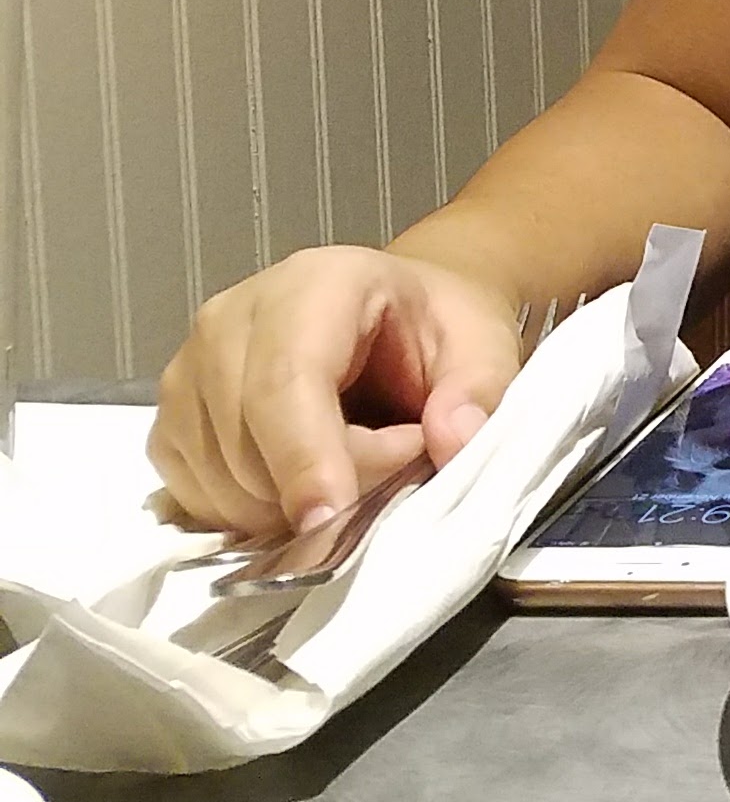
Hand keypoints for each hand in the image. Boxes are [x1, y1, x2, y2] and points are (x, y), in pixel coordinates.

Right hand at [150, 245, 530, 536]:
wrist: (396, 315)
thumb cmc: (436, 327)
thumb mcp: (486, 345)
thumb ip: (479, 391)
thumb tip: (455, 440)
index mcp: (313, 283)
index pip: (287, 379)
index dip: (305, 456)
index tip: (331, 517)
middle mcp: (230, 320)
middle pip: (249, 439)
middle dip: (326, 483)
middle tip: (402, 464)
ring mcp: (188, 372)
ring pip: (220, 480)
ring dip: (292, 505)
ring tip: (361, 461)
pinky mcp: (171, 423)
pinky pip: (197, 498)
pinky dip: (253, 516)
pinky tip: (307, 485)